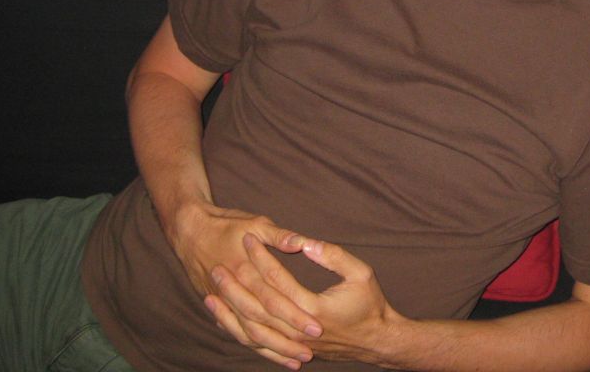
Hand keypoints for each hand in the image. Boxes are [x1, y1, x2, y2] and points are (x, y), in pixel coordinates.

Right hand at [168, 201, 321, 368]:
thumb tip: (302, 243)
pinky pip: (236, 332)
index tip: (316, 327)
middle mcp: (235, 290)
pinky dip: (253, 345)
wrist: (189, 231)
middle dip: (287, 339)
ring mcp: (224, 301)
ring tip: (295, 360)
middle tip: (310, 352)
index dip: (295, 314)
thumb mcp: (256, 223)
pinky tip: (269, 353)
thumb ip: (280, 236)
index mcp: (246, 269)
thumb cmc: (226, 225)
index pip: (275, 299)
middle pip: (263, 322)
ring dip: (272, 349)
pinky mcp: (219, 307)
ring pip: (249, 333)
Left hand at [209, 233, 403, 366]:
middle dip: (236, 285)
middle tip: (217, 265)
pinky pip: (260, 344)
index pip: (278, 279)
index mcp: (314, 309)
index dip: (261, 257)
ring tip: (211, 293)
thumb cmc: (371, 304)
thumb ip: (333, 256)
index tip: (247, 238)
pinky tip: (224, 320)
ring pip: (254, 330)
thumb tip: (305, 243)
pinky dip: (240, 332)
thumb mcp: (361, 273)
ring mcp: (295, 344)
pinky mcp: (293, 351)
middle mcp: (300, 331)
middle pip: (259, 306)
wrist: (378, 342)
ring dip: (230, 312)